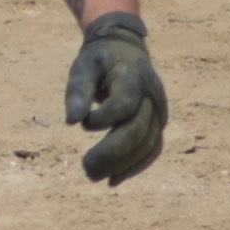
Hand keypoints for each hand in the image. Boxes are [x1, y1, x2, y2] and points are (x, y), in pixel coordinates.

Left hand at [66, 13, 167, 188]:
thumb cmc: (99, 60)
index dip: (102, 119)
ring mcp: (159, 110)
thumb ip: (77, 91)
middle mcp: (152, 94)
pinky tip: (114, 179)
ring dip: (123, 165)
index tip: (83, 121)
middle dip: (112, 154)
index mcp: (133, 76)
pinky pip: (153, 149)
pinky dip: (136, 166)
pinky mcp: (158, 123)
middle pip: (138, 130)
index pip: (124, 104)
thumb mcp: (83, 67)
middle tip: (86, 168)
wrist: (126, 49)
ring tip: (94, 176)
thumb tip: (70, 122)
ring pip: (148, 144)